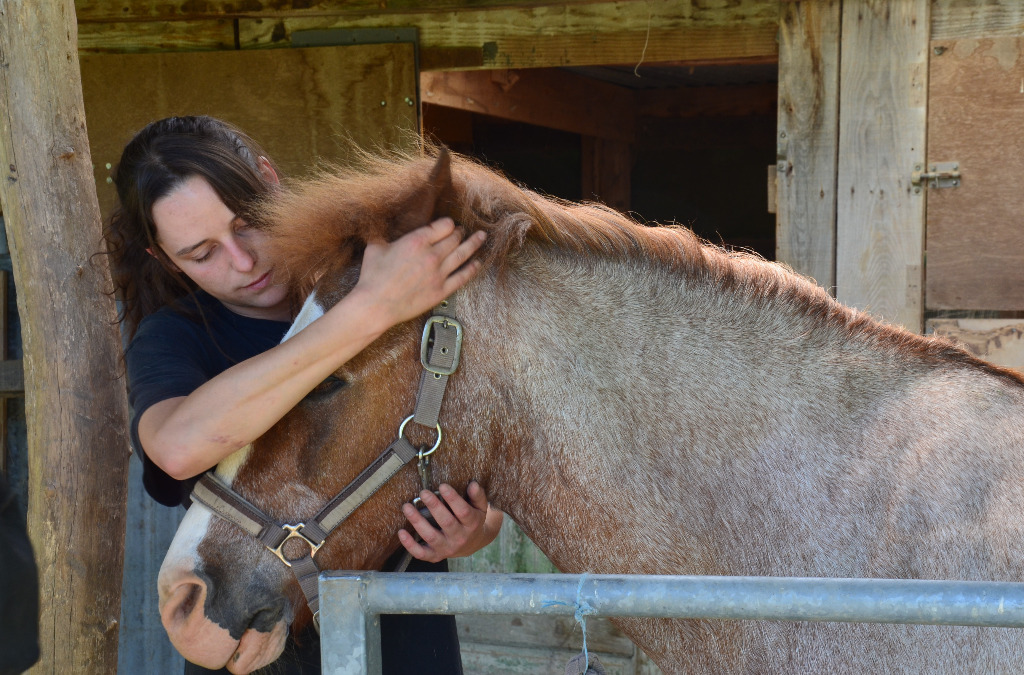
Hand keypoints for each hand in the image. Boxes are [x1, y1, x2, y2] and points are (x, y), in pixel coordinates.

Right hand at [356, 218, 485, 328]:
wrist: (376, 304)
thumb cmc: (373, 276)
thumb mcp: (375, 247)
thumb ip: (386, 236)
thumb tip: (385, 229)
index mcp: (417, 241)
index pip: (444, 225)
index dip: (448, 223)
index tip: (449, 224)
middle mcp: (432, 255)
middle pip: (455, 238)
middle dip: (461, 232)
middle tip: (464, 231)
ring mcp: (439, 274)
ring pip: (463, 254)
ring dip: (474, 244)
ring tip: (482, 237)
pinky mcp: (441, 290)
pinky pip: (463, 277)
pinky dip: (473, 268)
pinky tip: (478, 263)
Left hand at [398, 481, 502, 561]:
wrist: (472, 544)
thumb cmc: (472, 520)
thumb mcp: (480, 507)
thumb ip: (477, 496)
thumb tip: (473, 484)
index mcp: (472, 524)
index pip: (463, 511)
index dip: (453, 499)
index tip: (442, 486)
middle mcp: (460, 538)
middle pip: (446, 522)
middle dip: (434, 506)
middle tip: (423, 492)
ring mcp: (447, 548)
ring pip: (430, 536)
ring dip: (417, 522)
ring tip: (407, 507)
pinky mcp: (435, 555)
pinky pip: (421, 553)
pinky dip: (409, 545)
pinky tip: (401, 532)